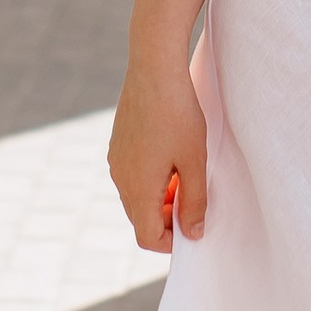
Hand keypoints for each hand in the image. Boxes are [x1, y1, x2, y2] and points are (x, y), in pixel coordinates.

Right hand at [108, 48, 207, 254]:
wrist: (153, 68)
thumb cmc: (178, 114)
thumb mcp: (195, 161)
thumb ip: (195, 201)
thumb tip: (194, 233)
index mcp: (138, 188)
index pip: (148, 237)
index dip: (172, 241)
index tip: (193, 225)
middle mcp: (120, 178)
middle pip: (140, 218)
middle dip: (167, 218)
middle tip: (193, 197)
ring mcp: (115, 160)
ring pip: (135, 196)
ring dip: (159, 198)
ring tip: (185, 174)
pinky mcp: (117, 144)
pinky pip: (131, 175)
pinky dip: (150, 179)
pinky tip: (171, 155)